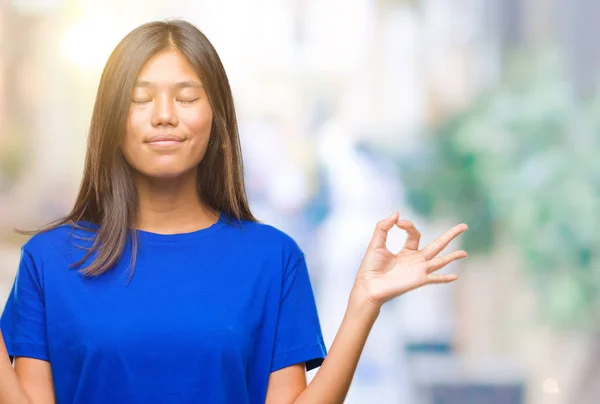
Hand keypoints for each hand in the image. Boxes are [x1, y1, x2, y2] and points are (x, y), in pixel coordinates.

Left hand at [352, 212, 467, 307]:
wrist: (368, 286)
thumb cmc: (370, 267)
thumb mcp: (376, 243)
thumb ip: (383, 227)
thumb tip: (396, 214)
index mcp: (406, 251)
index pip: (415, 234)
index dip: (409, 225)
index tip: (399, 222)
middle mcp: (416, 260)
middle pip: (438, 245)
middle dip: (451, 235)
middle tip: (464, 226)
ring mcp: (419, 270)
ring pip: (440, 260)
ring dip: (453, 256)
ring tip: (465, 253)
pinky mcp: (419, 279)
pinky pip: (435, 278)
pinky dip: (445, 278)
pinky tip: (455, 276)